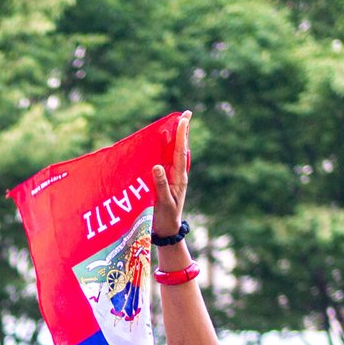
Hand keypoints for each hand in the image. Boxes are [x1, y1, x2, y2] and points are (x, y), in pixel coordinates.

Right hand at [150, 110, 190, 237]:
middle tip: (186, 114)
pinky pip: (168, 161)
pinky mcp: (167, 181)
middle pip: (181, 148)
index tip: (183, 119)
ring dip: (177, 138)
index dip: (181, 135)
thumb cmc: (166, 217)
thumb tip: (157, 165)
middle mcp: (178, 174)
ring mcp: (173, 177)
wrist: (168, 230)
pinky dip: (168, 149)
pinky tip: (166, 144)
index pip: (180, 152)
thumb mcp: (164, 202)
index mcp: (179, 177)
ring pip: (176, 153)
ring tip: (179, 123)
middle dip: (183, 131)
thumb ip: (160, 184)